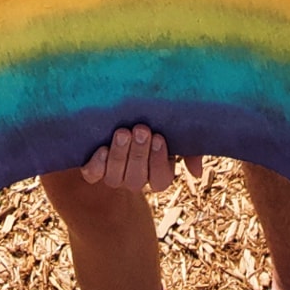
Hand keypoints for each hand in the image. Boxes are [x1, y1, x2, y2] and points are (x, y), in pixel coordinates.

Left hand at [80, 122, 203, 192]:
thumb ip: (190, 150)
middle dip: (139, 155)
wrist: (119, 109)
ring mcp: (113, 175)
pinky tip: (102, 149)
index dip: (159, 162)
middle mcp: (134, 178)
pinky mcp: (93, 168)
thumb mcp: (174, 130)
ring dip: (120, 156)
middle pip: (137, 180)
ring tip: (122, 132)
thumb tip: (196, 173)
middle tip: (140, 129)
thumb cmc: (153, 118)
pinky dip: (97, 165)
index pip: (161, 180)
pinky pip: (93, 175)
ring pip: (115, 178)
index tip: (159, 137)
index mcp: (156, 172)